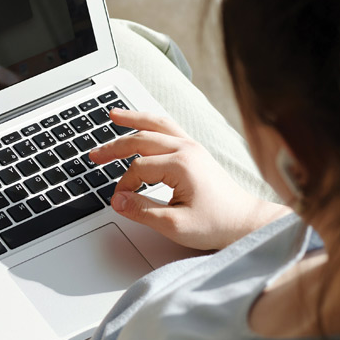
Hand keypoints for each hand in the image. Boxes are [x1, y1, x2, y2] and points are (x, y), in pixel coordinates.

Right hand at [90, 109, 289, 250]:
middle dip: (114, 147)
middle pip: (141, 140)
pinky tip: (141, 121)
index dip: (124, 185)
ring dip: (133, 119)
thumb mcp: (175, 225)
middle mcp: (186, 149)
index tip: (120, 201)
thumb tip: (118, 201)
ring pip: (156, 124)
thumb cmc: (217, 224)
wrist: (245, 222)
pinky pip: (169, 127)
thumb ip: (142, 211)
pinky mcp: (195, 150)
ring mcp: (192, 146)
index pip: (138, 169)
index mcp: (181, 165)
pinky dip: (151, 121)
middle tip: (94, 155)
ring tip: (113, 115)